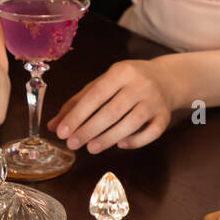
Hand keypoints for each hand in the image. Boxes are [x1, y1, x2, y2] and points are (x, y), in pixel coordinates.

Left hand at [47, 59, 174, 152]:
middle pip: (112, 111)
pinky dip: (135, 141)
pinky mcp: (165, 116)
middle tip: (72, 144)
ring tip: (90, 148)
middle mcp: (141, 84)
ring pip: (131, 124)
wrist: (166, 79)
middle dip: (89, 129)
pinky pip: (150, 134)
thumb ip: (77, 103)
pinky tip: (120, 145)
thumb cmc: (126, 82)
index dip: (78, 115)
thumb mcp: (102, 84)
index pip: (96, 95)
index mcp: (122, 71)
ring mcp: (155, 101)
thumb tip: (53, 126)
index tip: (62, 132)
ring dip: (108, 138)